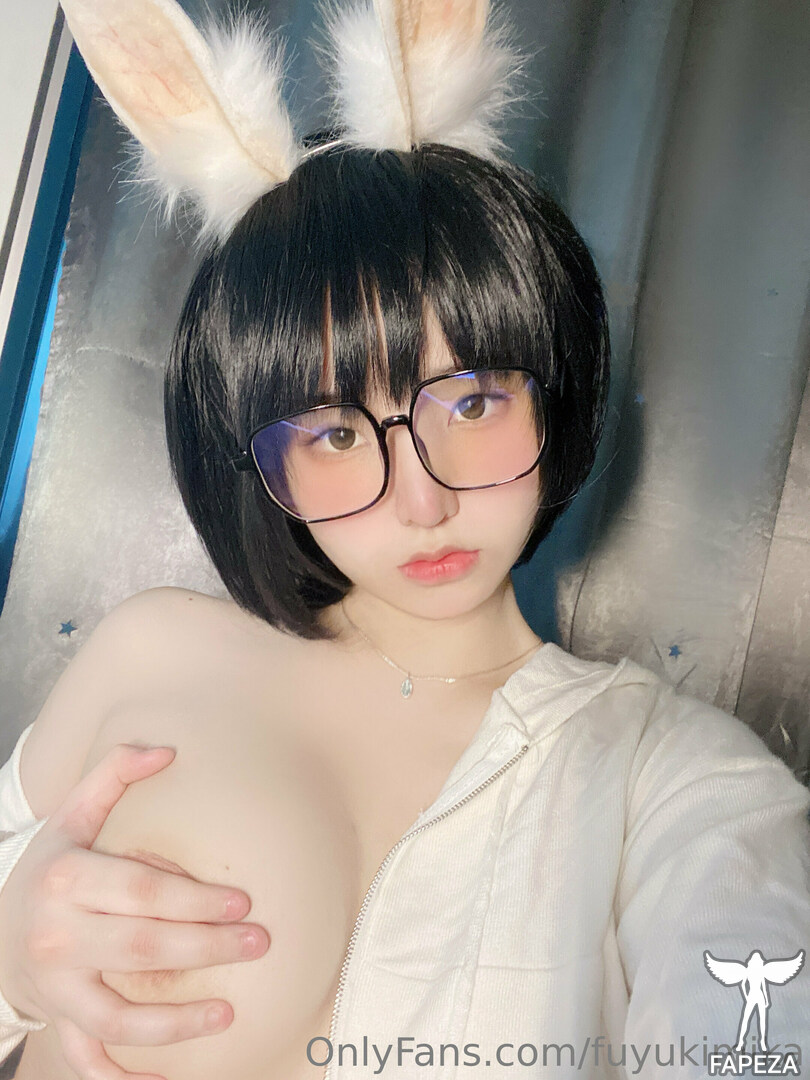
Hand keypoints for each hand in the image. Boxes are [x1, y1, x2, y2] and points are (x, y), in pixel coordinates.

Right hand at [0, 743, 269, 1079]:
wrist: (0, 925)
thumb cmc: (55, 865)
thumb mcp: (74, 814)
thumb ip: (114, 773)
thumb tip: (167, 749)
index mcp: (66, 879)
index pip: (143, 892)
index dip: (196, 899)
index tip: (244, 900)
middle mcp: (57, 936)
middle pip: (141, 949)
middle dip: (206, 949)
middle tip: (259, 942)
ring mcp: (57, 986)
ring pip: (117, 1017)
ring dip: (176, 1024)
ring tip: (229, 1011)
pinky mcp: (59, 1020)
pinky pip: (89, 1060)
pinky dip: (122, 1076)